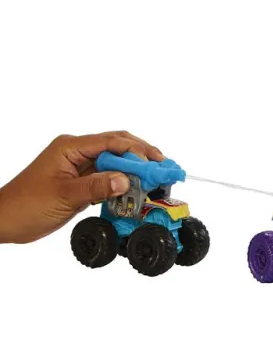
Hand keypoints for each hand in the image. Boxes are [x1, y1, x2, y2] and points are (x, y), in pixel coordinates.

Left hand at [0, 131, 163, 243]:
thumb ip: (97, 186)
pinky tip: (137, 191)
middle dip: (143, 155)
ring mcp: (80, 167)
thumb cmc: (25, 205)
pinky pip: (109, 178)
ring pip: (115, 162)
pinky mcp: (82, 182)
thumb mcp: (64, 196)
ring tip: (157, 178)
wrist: (5, 221)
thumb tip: (126, 181)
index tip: (156, 163)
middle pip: (118, 146)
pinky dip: (124, 184)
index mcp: (70, 147)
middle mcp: (77, 152)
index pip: (111, 142)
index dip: (137, 151)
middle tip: (165, 167)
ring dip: (136, 170)